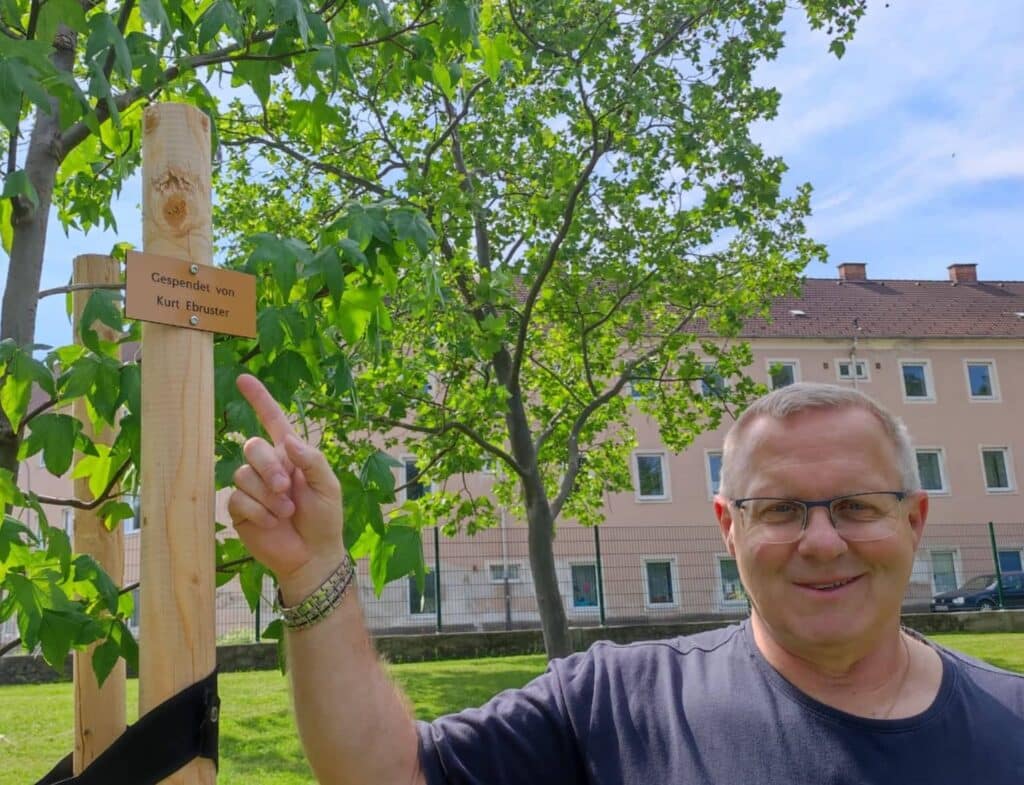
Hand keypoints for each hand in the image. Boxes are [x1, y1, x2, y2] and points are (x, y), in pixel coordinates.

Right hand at [228, 374, 345, 602]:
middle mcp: (268, 467)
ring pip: (243, 474)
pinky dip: (259, 511)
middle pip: (253, 447)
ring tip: (287, 512)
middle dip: (269, 468)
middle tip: (287, 490)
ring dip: (268, 496)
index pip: (272, 420)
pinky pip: (238, 499)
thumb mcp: (328, 486)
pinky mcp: (240, 509)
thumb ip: (312, 460)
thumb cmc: (324, 519)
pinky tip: (273, 523)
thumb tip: (288, 439)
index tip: (243, 378)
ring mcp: (252, 488)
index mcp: (291, 455)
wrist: (312, 555)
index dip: (259, 399)